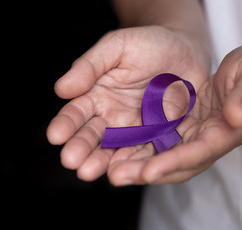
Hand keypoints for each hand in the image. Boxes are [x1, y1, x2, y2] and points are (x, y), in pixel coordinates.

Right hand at [46, 25, 209, 181]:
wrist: (186, 51)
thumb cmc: (149, 44)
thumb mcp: (117, 47)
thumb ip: (89, 66)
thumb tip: (61, 89)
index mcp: (97, 95)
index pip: (77, 113)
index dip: (66, 124)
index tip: (55, 135)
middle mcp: (112, 117)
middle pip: (93, 137)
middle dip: (81, 149)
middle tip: (71, 161)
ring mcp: (135, 130)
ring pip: (116, 149)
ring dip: (103, 162)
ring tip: (90, 172)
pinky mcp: (158, 137)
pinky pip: (147, 151)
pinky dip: (136, 162)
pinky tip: (125, 170)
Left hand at [107, 45, 241, 184]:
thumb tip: (236, 116)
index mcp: (227, 133)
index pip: (199, 152)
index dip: (174, 162)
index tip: (149, 171)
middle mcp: (207, 141)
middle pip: (176, 164)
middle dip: (147, 172)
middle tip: (116, 176)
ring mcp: (193, 136)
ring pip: (164, 156)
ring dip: (138, 165)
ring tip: (110, 169)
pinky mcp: (182, 127)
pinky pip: (159, 142)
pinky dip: (140, 149)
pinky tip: (117, 150)